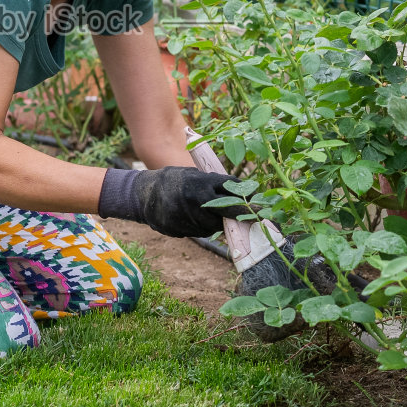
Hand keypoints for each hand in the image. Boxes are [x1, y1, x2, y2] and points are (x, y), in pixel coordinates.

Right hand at [98, 166, 248, 237]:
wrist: (144, 193)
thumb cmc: (174, 180)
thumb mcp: (195, 175)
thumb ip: (215, 184)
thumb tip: (243, 191)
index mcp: (201, 184)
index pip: (232, 193)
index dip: (247, 202)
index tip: (262, 208)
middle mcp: (195, 202)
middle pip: (226, 214)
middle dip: (239, 217)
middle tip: (253, 219)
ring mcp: (186, 218)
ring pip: (213, 227)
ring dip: (217, 222)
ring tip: (210, 213)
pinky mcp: (180, 230)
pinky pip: (200, 232)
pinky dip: (203, 227)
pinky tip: (195, 218)